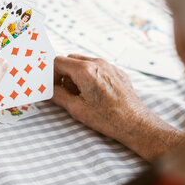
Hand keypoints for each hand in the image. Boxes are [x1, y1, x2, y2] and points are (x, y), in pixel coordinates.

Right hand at [53, 54, 183, 160]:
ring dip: (76, 75)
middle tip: (63, 91)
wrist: (137, 124)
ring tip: (80, 95)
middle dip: (63, 74)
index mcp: (85, 70)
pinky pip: (97, 68)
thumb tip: (47, 90)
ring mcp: (109, 66)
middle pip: (70, 60)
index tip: (50, 84)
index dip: (50, 73)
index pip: (58, 62)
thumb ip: (58, 95)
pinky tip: (94, 94)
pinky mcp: (117, 72)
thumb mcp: (76, 109)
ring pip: (83, 63)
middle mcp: (97, 63)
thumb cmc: (109, 118)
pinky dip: (90, 76)